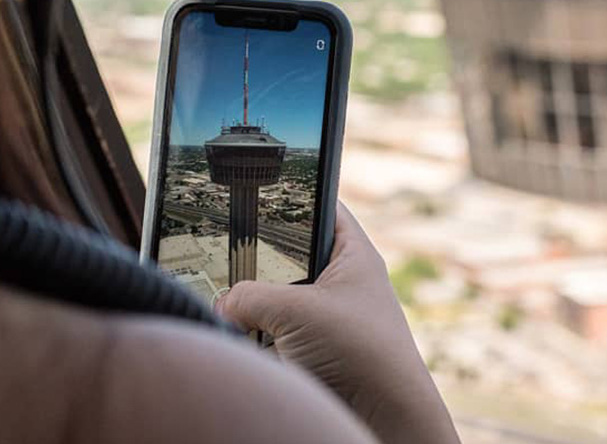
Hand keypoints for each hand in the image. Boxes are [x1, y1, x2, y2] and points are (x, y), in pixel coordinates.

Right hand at [216, 203, 458, 443]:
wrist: (384, 419)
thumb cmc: (363, 353)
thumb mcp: (296, 310)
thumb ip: (249, 296)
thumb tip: (222, 305)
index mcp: (352, 255)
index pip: (320, 206)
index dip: (291, 195)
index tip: (255, 189)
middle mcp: (340, 283)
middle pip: (287, 256)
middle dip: (256, 259)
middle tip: (224, 253)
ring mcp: (325, 320)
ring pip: (275, 299)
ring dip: (253, 304)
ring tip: (226, 297)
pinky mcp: (311, 353)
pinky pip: (273, 334)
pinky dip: (256, 337)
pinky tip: (236, 334)